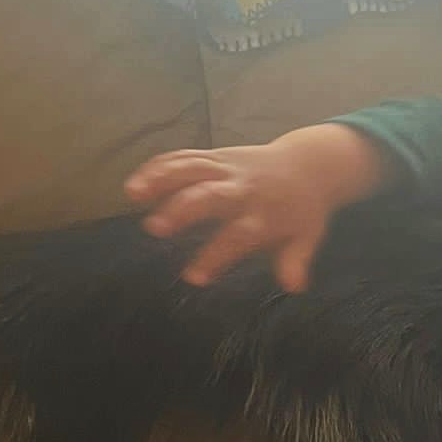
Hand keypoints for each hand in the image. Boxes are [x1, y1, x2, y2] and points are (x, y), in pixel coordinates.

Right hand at [124, 124, 392, 290]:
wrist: (309, 164)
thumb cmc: (302, 210)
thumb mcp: (307, 236)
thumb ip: (296, 260)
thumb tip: (294, 287)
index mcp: (266, 213)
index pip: (239, 235)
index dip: (216, 255)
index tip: (193, 278)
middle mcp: (243, 188)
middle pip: (210, 195)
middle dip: (182, 209)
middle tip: (155, 229)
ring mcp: (226, 168)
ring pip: (192, 168)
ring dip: (161, 178)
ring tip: (133, 193)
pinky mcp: (214, 155)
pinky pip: (184, 156)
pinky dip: (159, 166)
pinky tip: (135, 183)